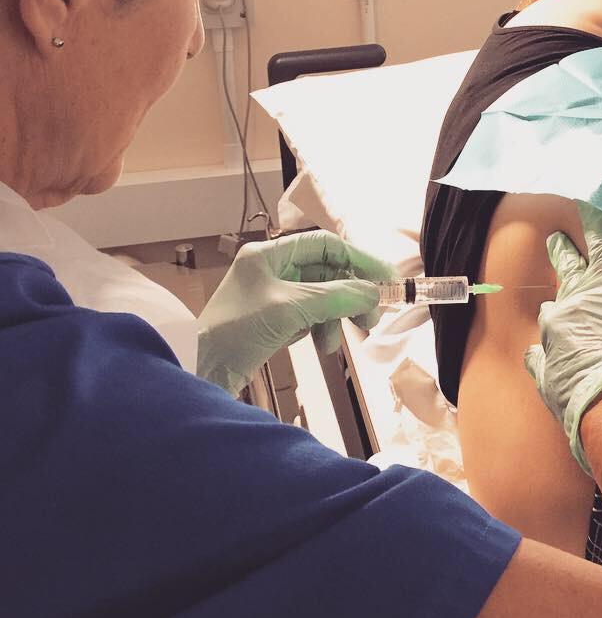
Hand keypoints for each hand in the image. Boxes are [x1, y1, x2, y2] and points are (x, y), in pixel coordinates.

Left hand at [196, 230, 393, 395]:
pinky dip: (322, 328)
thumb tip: (374, 293)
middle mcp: (273, 269)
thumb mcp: (290, 309)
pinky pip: (311, 316)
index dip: (359, 259)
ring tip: (346, 338)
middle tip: (371, 318)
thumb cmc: (237, 331)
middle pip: (327, 272)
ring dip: (339, 315)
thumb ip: (336, 297)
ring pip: (322, 297)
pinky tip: (322, 346)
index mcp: (270, 254)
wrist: (199, 372)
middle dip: (351, 293)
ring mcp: (273, 295)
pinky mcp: (274, 320)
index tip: (385, 279)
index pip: (326, 245)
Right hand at [525, 202, 601, 474]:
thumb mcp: (548, 376)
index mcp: (564, 306)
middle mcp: (589, 289)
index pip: (560, 267)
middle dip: (583, 230)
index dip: (558, 249)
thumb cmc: (582, 391)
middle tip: (581, 213)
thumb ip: (540, 359)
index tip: (556, 240)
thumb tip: (533, 352)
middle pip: (586, 250)